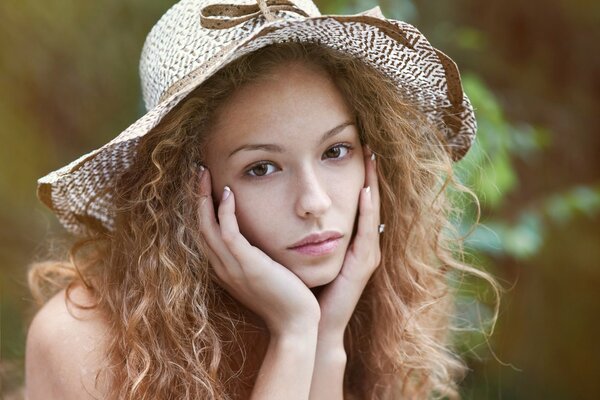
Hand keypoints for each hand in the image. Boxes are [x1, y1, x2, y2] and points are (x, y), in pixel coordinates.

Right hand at [196, 167, 320, 336]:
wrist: (296, 324)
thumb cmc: (286, 299)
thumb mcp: (266, 275)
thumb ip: (256, 258)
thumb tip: (259, 241)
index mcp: (225, 270)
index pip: (205, 235)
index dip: (202, 210)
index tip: (206, 187)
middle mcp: (222, 268)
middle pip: (200, 227)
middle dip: (198, 198)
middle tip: (200, 172)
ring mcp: (232, 267)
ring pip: (207, 227)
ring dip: (204, 198)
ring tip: (205, 174)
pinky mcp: (247, 264)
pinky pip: (228, 233)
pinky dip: (224, 212)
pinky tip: (226, 193)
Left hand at [315, 145, 381, 342]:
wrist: (308, 324)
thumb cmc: (303, 291)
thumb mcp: (302, 255)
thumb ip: (301, 233)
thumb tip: (285, 208)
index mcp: (348, 244)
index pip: (356, 205)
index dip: (358, 180)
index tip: (355, 154)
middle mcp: (362, 247)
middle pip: (369, 204)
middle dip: (370, 176)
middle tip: (369, 148)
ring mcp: (365, 256)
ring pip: (371, 213)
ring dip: (373, 185)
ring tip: (371, 159)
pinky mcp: (362, 266)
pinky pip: (365, 232)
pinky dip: (367, 210)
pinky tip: (366, 190)